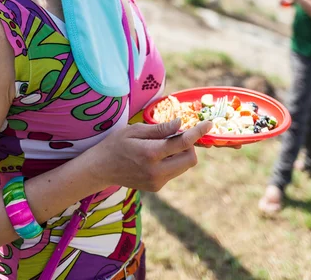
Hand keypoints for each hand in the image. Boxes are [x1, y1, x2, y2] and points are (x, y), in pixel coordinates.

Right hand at [94, 118, 212, 191]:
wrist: (101, 169)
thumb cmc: (116, 144)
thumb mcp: (135, 130)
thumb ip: (159, 129)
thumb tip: (180, 123)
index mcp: (151, 153)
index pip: (182, 142)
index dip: (198, 132)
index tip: (209, 124)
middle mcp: (157, 171)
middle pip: (190, 159)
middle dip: (189, 145)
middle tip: (175, 135)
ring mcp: (158, 182)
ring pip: (184, 166)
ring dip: (181, 154)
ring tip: (162, 146)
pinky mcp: (157, 187)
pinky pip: (174, 172)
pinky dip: (172, 162)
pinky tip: (156, 157)